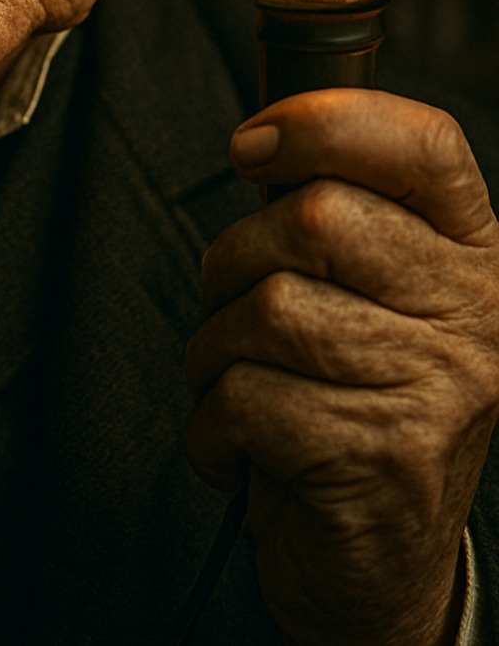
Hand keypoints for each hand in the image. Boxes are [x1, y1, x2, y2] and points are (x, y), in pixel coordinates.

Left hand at [183, 89, 498, 645]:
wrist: (379, 564)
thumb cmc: (348, 399)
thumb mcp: (366, 294)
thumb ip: (336, 215)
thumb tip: (262, 139)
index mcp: (472, 253)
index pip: (424, 144)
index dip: (324, 121)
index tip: (251, 145)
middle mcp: (475, 313)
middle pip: (316, 219)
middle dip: (234, 260)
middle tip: (235, 310)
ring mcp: (440, 388)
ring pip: (267, 308)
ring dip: (215, 352)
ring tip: (242, 386)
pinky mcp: (384, 459)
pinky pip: (245, 397)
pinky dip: (211, 426)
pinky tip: (242, 449)